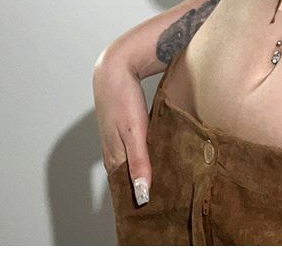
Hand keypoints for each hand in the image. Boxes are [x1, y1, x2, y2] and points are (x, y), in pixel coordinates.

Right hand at [92, 43, 152, 205]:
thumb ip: (139, 161)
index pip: (126, 188)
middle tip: (166, 203)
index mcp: (115, 156)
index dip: (139, 200)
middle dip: (144, 190)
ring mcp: (119, 139)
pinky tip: (160, 158)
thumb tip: (142, 194)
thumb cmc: (123, 99)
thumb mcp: (135, 131)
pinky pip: (137, 150)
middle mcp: (114, 151)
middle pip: (130, 178)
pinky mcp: (127, 127)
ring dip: (147, 173)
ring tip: (166, 185)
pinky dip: (148, 157)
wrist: (116, 68)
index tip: (155, 214)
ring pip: (134, 164)